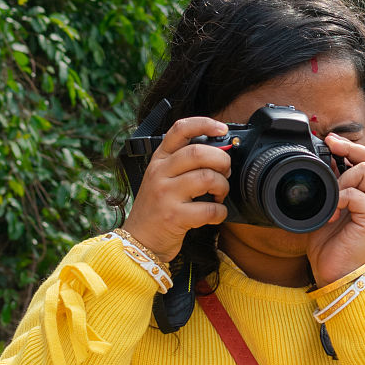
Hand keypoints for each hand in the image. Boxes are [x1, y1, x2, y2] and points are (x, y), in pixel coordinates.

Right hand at [122, 116, 231, 263]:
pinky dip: (220, 212)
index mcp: (159, 159)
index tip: (222, 129)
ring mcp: (165, 194)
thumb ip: (183, 164)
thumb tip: (220, 153)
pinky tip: (215, 214)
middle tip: (225, 171)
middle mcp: (160, 173)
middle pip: (199, 152)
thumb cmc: (157, 209)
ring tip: (219, 195)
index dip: (204, 123)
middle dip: (222, 160)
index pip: (180, 129)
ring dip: (223, 186)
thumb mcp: (162, 179)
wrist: (139, 241)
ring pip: (207, 178)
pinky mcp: (174, 217)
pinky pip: (210, 209)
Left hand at [306, 134, 364, 286]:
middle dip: (349, 148)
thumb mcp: (328, 209)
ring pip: (364, 173)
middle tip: (330, 145)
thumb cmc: (332, 246)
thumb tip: (327, 162)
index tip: (330, 140)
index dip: (351, 146)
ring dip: (341, 179)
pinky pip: (356, 195)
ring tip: (331, 200)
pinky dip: (339, 199)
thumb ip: (331, 187)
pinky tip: (331, 214)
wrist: (336, 274)